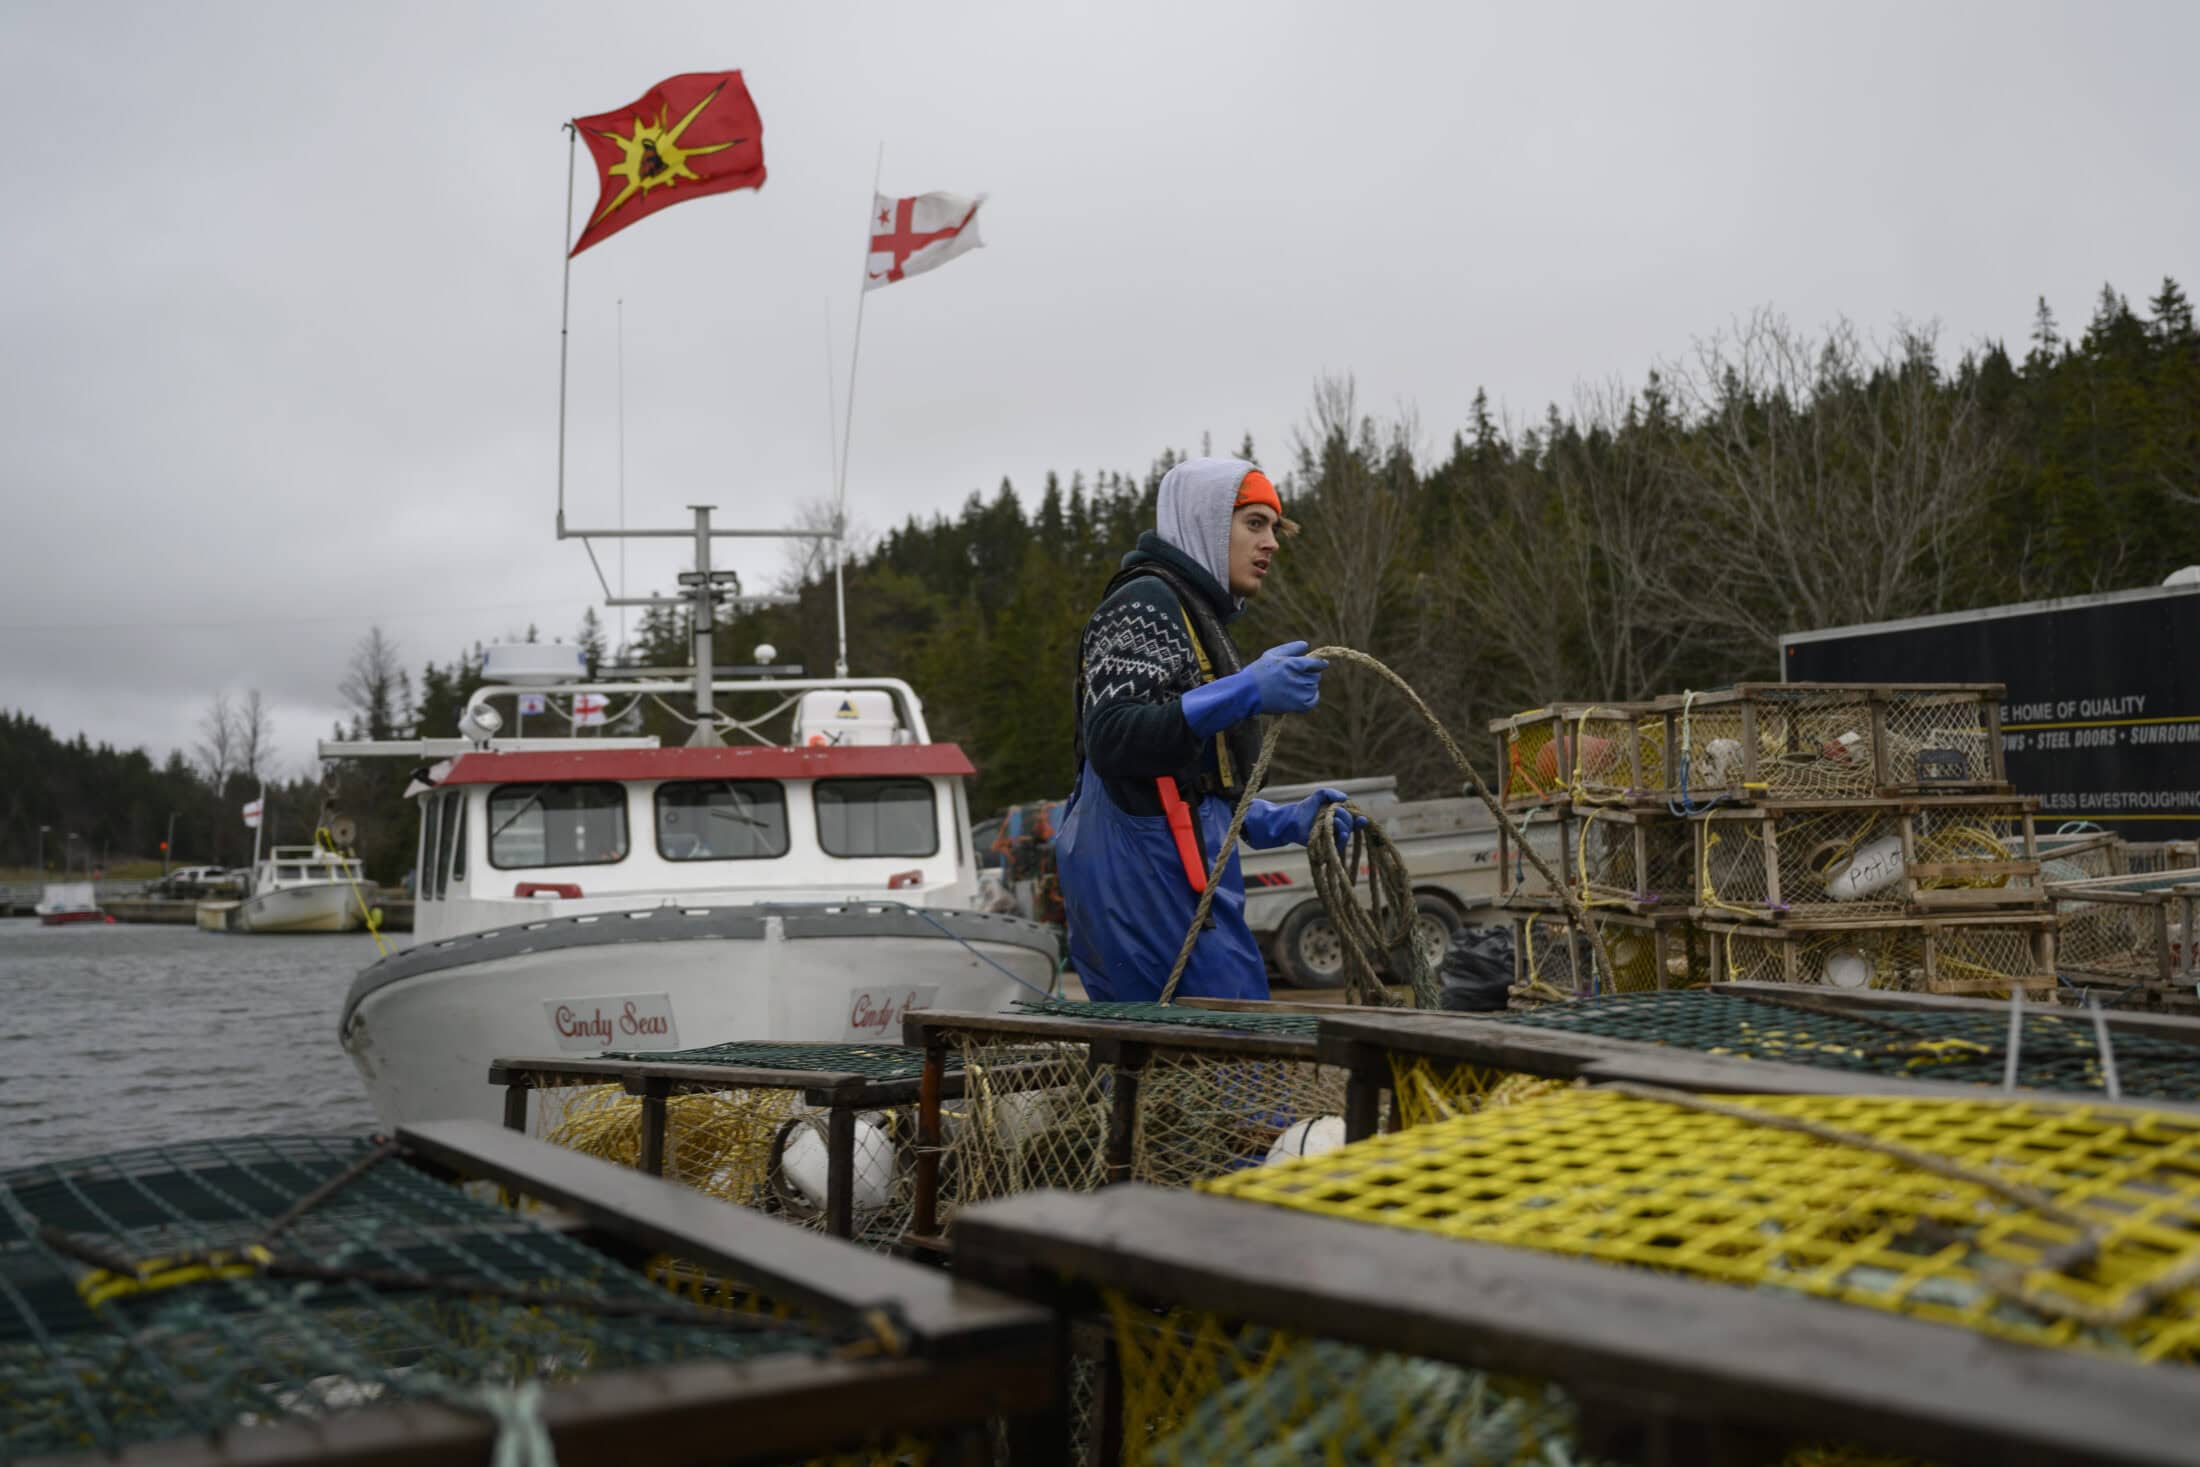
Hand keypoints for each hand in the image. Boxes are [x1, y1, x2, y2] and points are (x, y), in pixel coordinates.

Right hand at [1180, 640, 1328, 736]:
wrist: (1246, 693)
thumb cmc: (1258, 672)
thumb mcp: (1271, 654)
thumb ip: (1290, 648)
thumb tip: (1306, 645)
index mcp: (1291, 664)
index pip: (1315, 663)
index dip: (1320, 664)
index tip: (1323, 664)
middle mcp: (1297, 678)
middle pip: (1315, 676)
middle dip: (1310, 674)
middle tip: (1300, 676)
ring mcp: (1298, 693)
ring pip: (1313, 687)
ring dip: (1309, 686)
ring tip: (1296, 685)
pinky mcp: (1297, 705)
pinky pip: (1313, 701)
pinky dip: (1312, 698)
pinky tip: (1306, 695)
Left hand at [1243, 786, 1367, 849]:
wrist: (1291, 820)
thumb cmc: (1305, 808)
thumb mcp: (1319, 795)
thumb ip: (1331, 793)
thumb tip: (1345, 798)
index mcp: (1339, 818)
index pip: (1354, 821)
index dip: (1360, 820)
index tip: (1362, 818)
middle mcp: (1337, 829)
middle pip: (1351, 826)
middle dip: (1347, 818)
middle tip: (1337, 811)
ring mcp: (1331, 838)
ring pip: (1346, 835)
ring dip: (1343, 826)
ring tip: (1334, 819)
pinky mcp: (1326, 848)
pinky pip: (1338, 846)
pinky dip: (1340, 838)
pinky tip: (1340, 832)